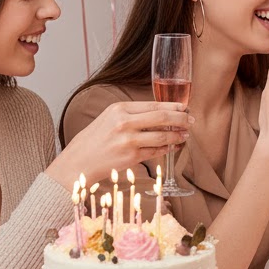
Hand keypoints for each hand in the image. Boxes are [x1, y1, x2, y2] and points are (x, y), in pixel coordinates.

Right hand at [48, 101, 191, 186]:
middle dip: (181, 118)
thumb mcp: (108, 118)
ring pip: (162, 135)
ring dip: (178, 135)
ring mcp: (128, 141)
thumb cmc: (94, 140)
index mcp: (119, 109)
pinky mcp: (131, 157)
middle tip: (191, 120)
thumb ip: (132, 114)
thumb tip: (161, 112)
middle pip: (162, 117)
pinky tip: (173, 146)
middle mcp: (124, 123)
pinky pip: (156, 151)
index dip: (173, 106)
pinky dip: (168, 148)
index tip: (185, 107)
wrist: (76, 163)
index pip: (154, 105)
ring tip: (185, 134)